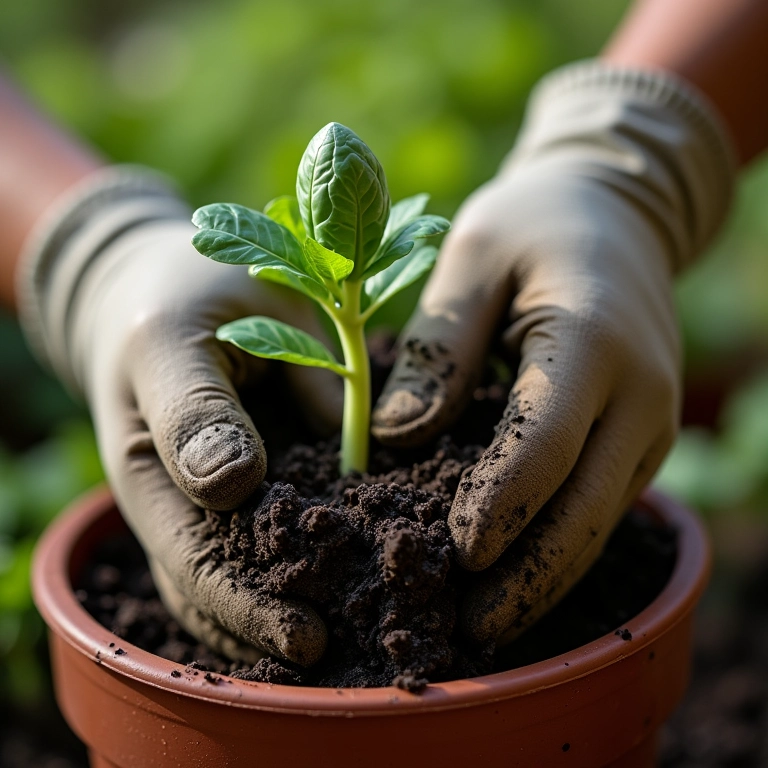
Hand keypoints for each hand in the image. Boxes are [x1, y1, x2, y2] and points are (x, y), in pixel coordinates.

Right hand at [20, 171, 340, 664]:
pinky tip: (373, 575)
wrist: (174, 284)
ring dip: (310, 603)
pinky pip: (300, 522)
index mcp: (151, 477)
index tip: (305, 636)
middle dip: (284, 626)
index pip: (195, 563)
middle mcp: (190, 500)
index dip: (246, 608)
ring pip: (264, 568)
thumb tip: (233, 484)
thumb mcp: (171, 338)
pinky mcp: (272, 472)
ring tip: (370, 631)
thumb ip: (196, 406)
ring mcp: (231, 491)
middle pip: (232, 586)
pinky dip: (332, 552)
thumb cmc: (167, 299)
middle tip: (354, 654)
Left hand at [372, 62, 734, 644]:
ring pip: (600, 520)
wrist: (616, 213)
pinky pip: (601, 503)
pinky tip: (517, 575)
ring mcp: (650, 421)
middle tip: (469, 631)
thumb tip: (393, 437)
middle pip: (586, 506)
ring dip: (546, 577)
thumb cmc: (532, 226)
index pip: (546, 442)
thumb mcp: (472, 257)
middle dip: (528, 575)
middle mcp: (640, 392)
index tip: (457, 554)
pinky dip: (561, 545)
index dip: (501, 503)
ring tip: (488, 626)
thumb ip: (438, 347)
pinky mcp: (640, 435)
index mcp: (591, 339)